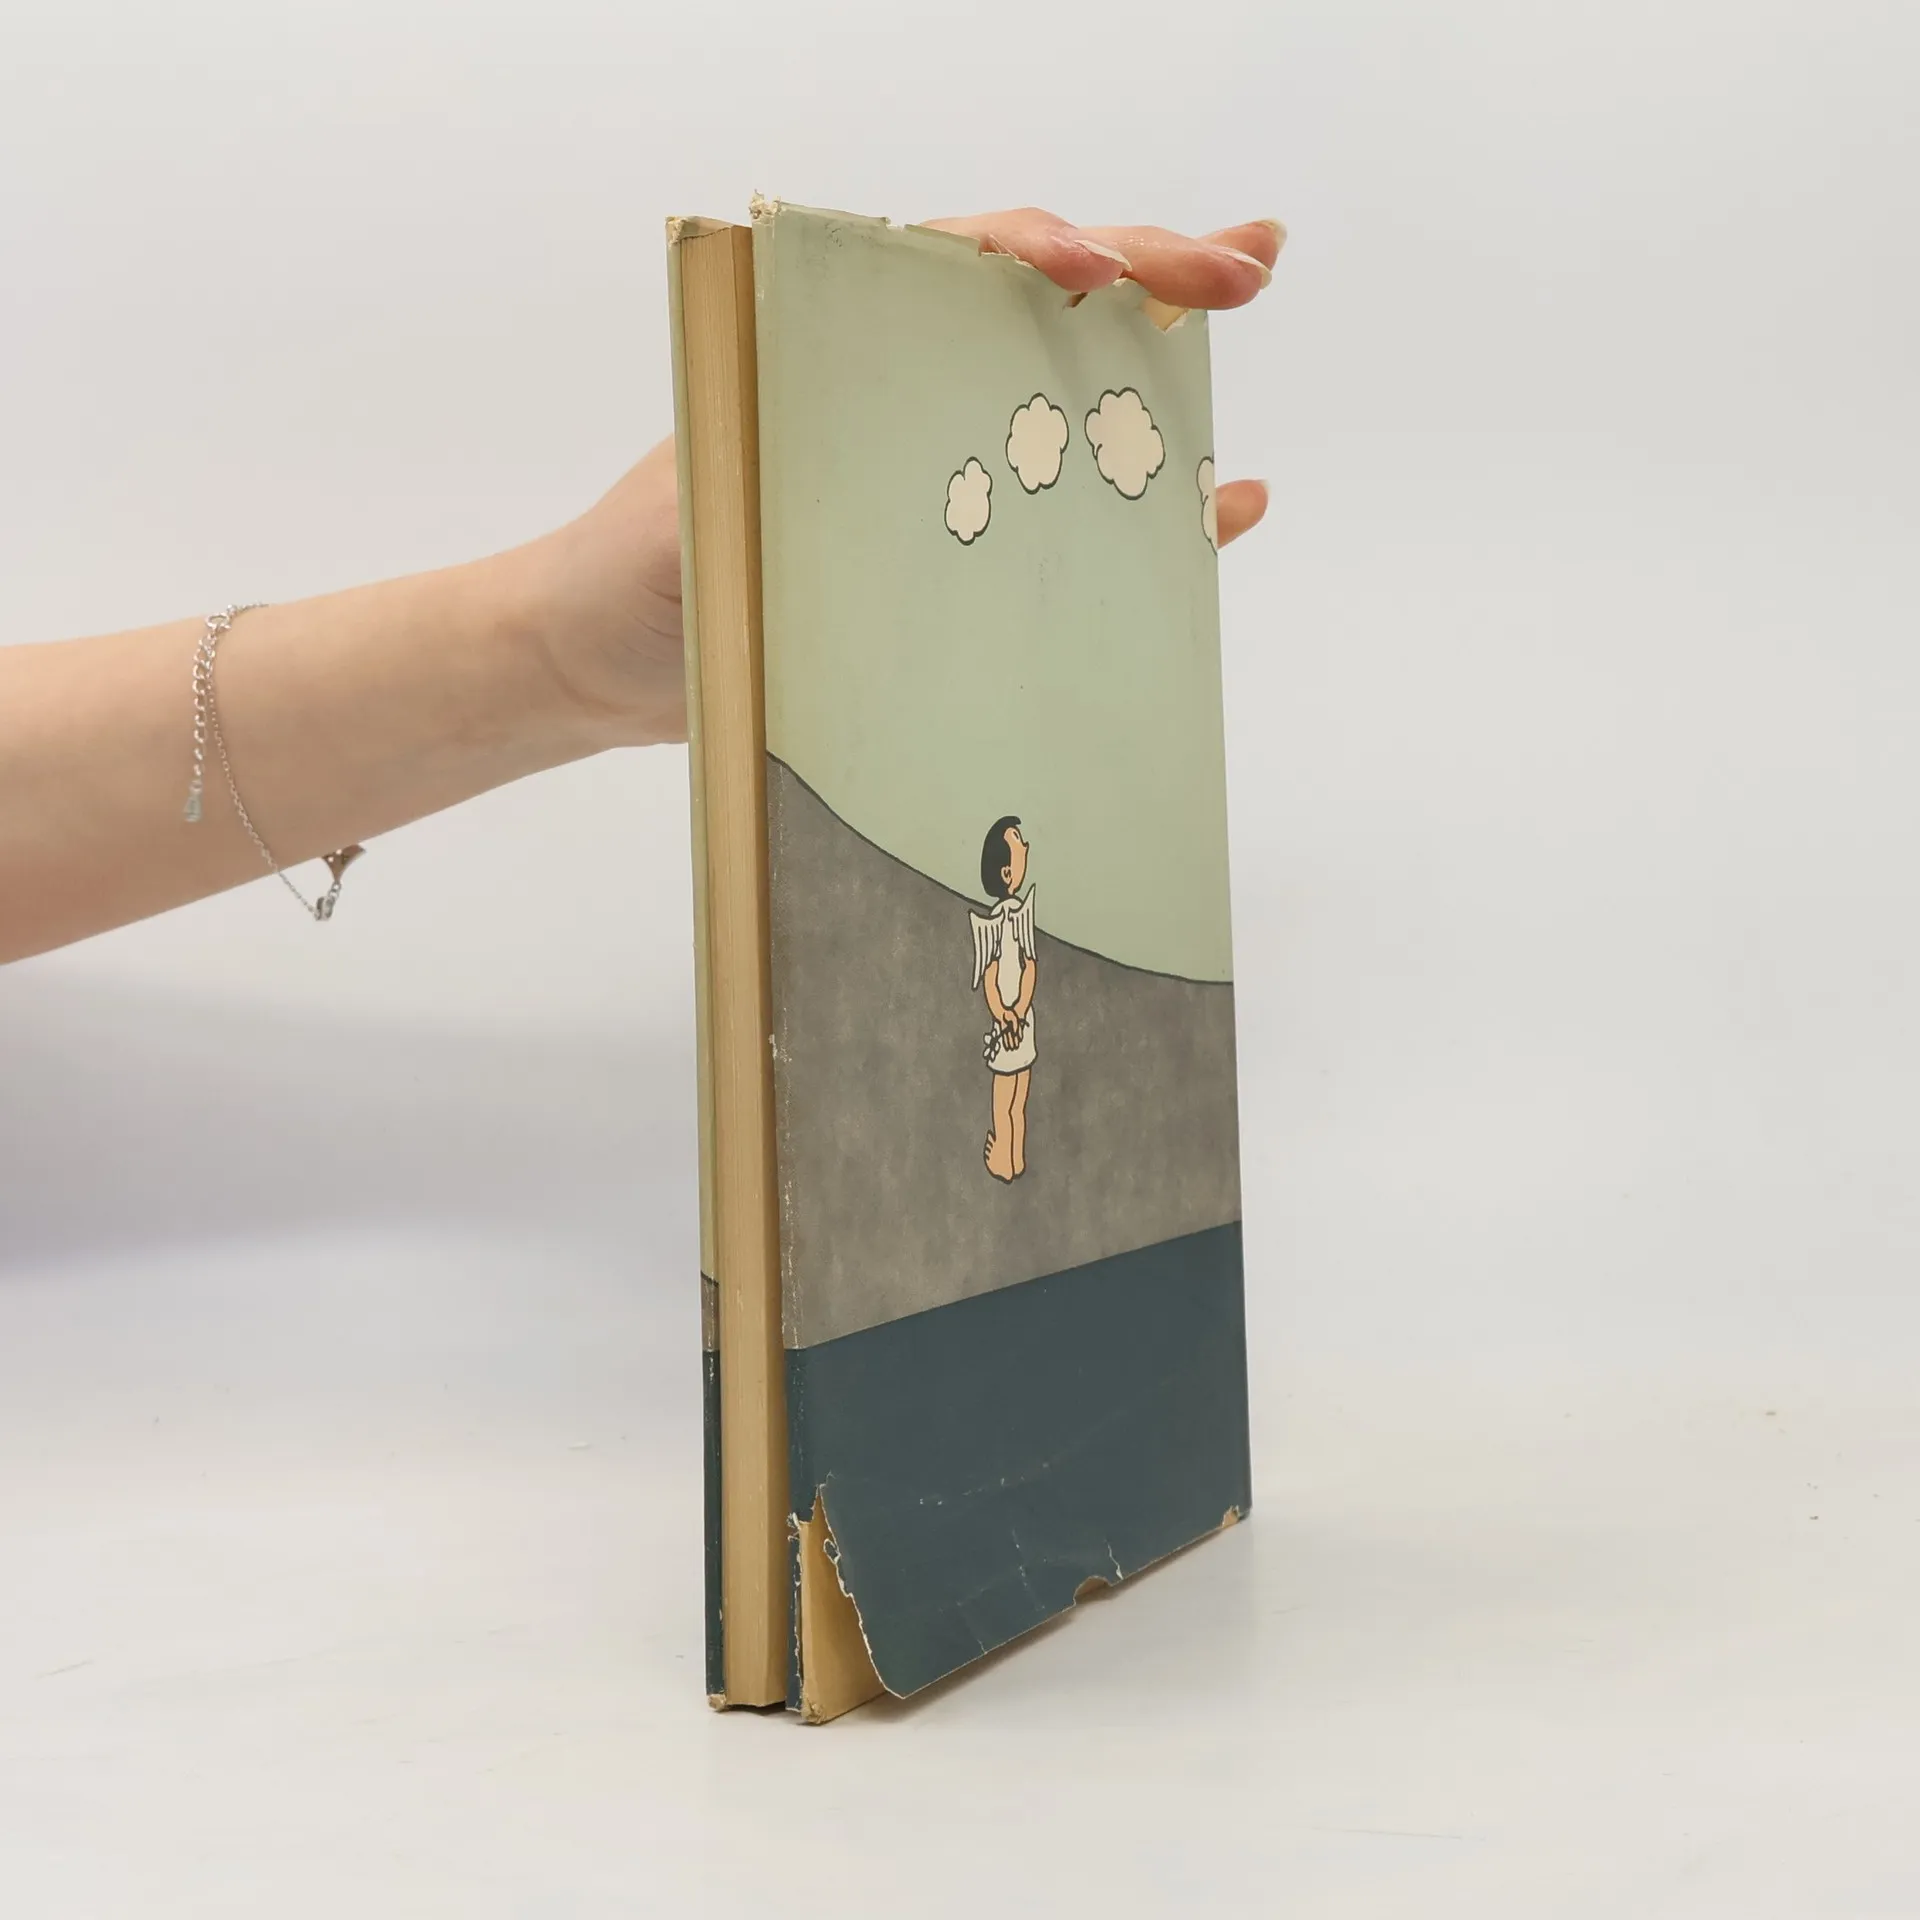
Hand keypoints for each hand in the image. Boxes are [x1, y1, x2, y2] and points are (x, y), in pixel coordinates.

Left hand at [526, 207, 1283, 748]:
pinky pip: (1071, 521)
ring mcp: (936, 469)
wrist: (603, 665)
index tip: (1098, 266)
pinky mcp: (957, 555)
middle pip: (1032, 305)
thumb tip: (860, 478)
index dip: (1036, 250)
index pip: (948, 267)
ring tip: (1246, 298)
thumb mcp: (691, 513)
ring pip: (1061, 392)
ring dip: (1158, 354)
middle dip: (1142, 266)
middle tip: (1246, 264)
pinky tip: (1224, 504)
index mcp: (831, 352)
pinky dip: (1146, 509)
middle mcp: (895, 392)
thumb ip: (767, 477)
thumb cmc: (632, 574)